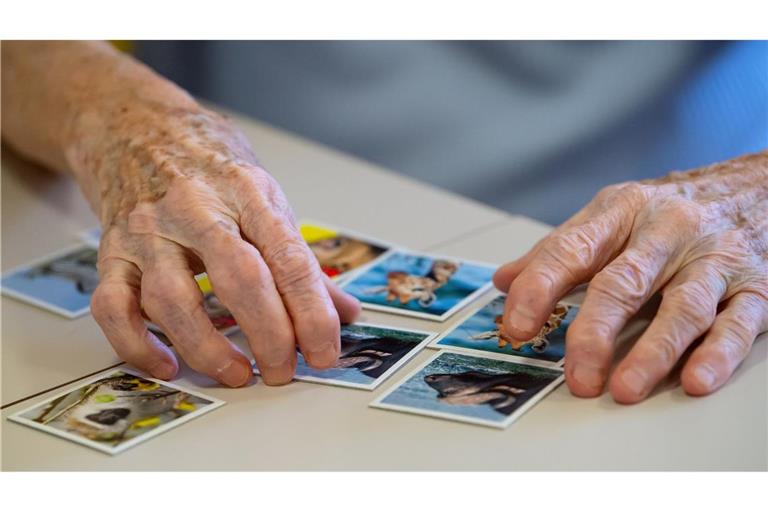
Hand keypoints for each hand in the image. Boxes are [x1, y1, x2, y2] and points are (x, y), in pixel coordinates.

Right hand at [76, 102, 360, 385]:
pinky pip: (113, 307)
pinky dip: (137, 345)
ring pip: (173, 300)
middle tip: (284, 371)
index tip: (325, 352)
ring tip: (239, 374)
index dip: (312, 313)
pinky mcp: (111, 252)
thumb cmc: (208, 165)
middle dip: (269, 335)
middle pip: (239, 280)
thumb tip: (344, 311)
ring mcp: (148, 231)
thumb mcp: (264, 196)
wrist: (134, 127)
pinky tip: (168, 365)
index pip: (289, 259)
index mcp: (246, 192)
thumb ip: (300, 258)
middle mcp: (195, 210)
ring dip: (208, 348)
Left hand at [493, 152, 767, 402]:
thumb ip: (558, 250)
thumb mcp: (611, 214)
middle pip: (624, 283)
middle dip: (595, 332)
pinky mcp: (756, 286)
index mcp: (622, 211)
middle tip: (576, 374)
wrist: (756, 186)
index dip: (539, 288)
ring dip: (653, 352)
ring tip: (624, 389)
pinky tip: (694, 380)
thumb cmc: (671, 209)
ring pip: (682, 307)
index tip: (515, 325)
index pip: (571, 249)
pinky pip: (737, 322)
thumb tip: (504, 281)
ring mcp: (714, 258)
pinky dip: (716, 354)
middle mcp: (667, 231)